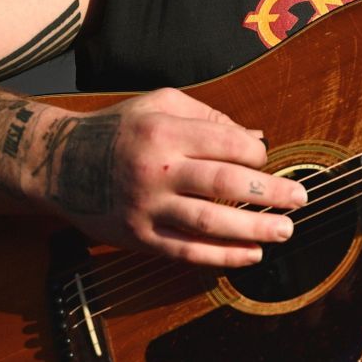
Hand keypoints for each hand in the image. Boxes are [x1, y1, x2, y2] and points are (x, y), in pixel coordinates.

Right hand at [42, 87, 306, 265]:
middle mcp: (156, 169)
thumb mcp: (158, 105)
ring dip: (253, 229)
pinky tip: (252, 255)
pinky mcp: (139, 238)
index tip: (266, 158)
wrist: (60, 164)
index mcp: (164, 130)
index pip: (226, 143)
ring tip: (285, 231)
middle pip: (224, 182)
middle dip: (269, 192)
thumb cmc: (119, 129)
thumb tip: (256, 138)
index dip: (256, 153)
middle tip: (301, 199)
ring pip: (209, 222)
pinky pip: (186, 251)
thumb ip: (208, 117)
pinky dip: (222, 256)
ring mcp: (147, 207)